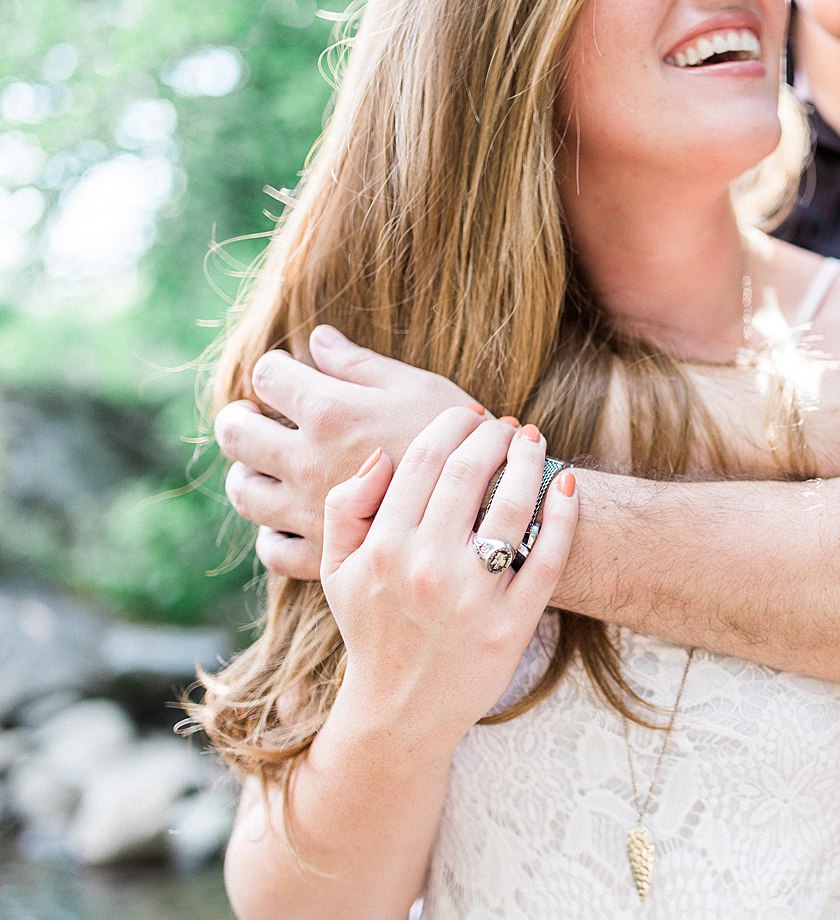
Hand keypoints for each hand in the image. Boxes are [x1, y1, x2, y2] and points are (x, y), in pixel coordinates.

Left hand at [215, 324, 477, 579]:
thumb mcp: (419, 387)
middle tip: (253, 416)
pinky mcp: (326, 556)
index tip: (290, 372)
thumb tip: (319, 339)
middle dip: (240, 418)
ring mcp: (311, 513)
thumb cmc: (465, 440)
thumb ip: (360, 365)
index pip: (267, 375)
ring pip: (245, 494)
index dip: (276, 368)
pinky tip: (289, 521)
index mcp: (329, 412)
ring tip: (264, 467)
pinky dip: (272, 534)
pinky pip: (273, 549)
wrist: (499, 511)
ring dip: (246, 474)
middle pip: (237, 435)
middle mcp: (307, 463)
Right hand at [319, 408, 577, 744]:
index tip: (468, 417)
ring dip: (529, 461)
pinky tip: (566, 486)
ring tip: (533, 442)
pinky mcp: (512, 625)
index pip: (421, 461)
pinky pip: (548, 558)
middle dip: (492, 435)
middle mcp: (426, 569)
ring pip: (512, 506)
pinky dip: (562, 515)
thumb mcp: (336, 572)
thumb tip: (380, 455)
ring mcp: (473, 599)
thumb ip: (346, 508)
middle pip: (468, 473)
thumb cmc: (372, 631)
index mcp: (383, 549)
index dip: (451, 427)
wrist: (401, 711)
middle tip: (505, 425)